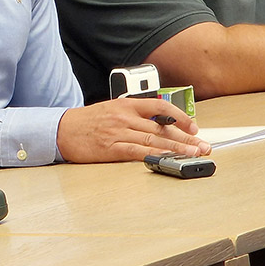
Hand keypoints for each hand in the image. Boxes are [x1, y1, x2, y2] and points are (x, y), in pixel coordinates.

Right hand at [56, 98, 211, 163]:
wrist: (61, 129)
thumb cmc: (86, 122)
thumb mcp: (111, 110)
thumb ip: (133, 115)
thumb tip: (159, 124)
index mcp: (125, 105)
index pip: (159, 106)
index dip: (179, 117)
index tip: (193, 127)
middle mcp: (124, 117)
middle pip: (161, 127)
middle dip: (185, 138)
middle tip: (203, 146)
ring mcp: (118, 132)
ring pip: (153, 140)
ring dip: (176, 149)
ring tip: (193, 155)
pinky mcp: (111, 148)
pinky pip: (137, 152)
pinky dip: (154, 156)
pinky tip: (168, 160)